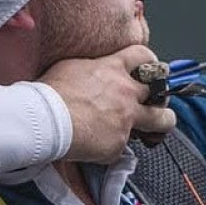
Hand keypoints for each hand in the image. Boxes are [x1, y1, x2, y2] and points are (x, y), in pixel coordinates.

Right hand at [37, 45, 176, 163]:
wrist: (44, 120)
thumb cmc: (49, 93)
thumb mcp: (72, 67)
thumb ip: (93, 69)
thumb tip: (95, 72)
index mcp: (113, 69)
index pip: (143, 57)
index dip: (150, 63)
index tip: (150, 71)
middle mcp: (126, 93)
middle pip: (162, 94)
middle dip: (161, 100)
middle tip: (155, 106)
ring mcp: (126, 120)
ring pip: (159, 124)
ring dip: (157, 128)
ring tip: (150, 134)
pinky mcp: (118, 144)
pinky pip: (120, 147)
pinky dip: (110, 148)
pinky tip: (94, 145)